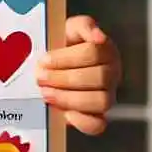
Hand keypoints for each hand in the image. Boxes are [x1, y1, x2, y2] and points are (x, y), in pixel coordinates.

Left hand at [36, 15, 120, 134]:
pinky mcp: (98, 116)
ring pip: (102, 101)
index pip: (92, 53)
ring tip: (45, 93)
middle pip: (98, 78)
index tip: (43, 60)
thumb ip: (83, 25)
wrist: (48, 65)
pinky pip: (98, 125)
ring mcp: (108, 95)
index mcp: (105, 49)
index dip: (65, 59)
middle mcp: (112, 73)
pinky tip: (63, 114)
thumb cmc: (59, 44)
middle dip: (63, 78)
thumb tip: (99, 37)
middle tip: (39, 78)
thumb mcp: (67, 28)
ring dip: (69, 99)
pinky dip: (81, 121)